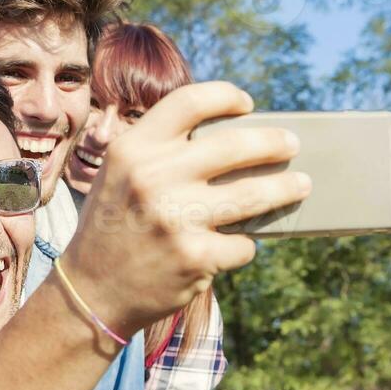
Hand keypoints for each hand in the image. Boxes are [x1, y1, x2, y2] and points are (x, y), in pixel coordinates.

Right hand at [64, 81, 309, 333]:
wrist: (90, 292)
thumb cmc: (112, 227)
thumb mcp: (119, 176)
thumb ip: (159, 151)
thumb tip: (230, 136)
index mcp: (131, 149)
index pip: (190, 102)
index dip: (226, 97)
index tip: (246, 104)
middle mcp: (152, 178)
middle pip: (236, 145)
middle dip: (274, 143)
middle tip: (291, 145)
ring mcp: (175, 218)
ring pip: (254, 194)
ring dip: (286, 188)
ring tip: (300, 185)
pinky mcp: (195, 257)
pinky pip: (243, 243)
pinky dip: (243, 245)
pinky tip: (233, 246)